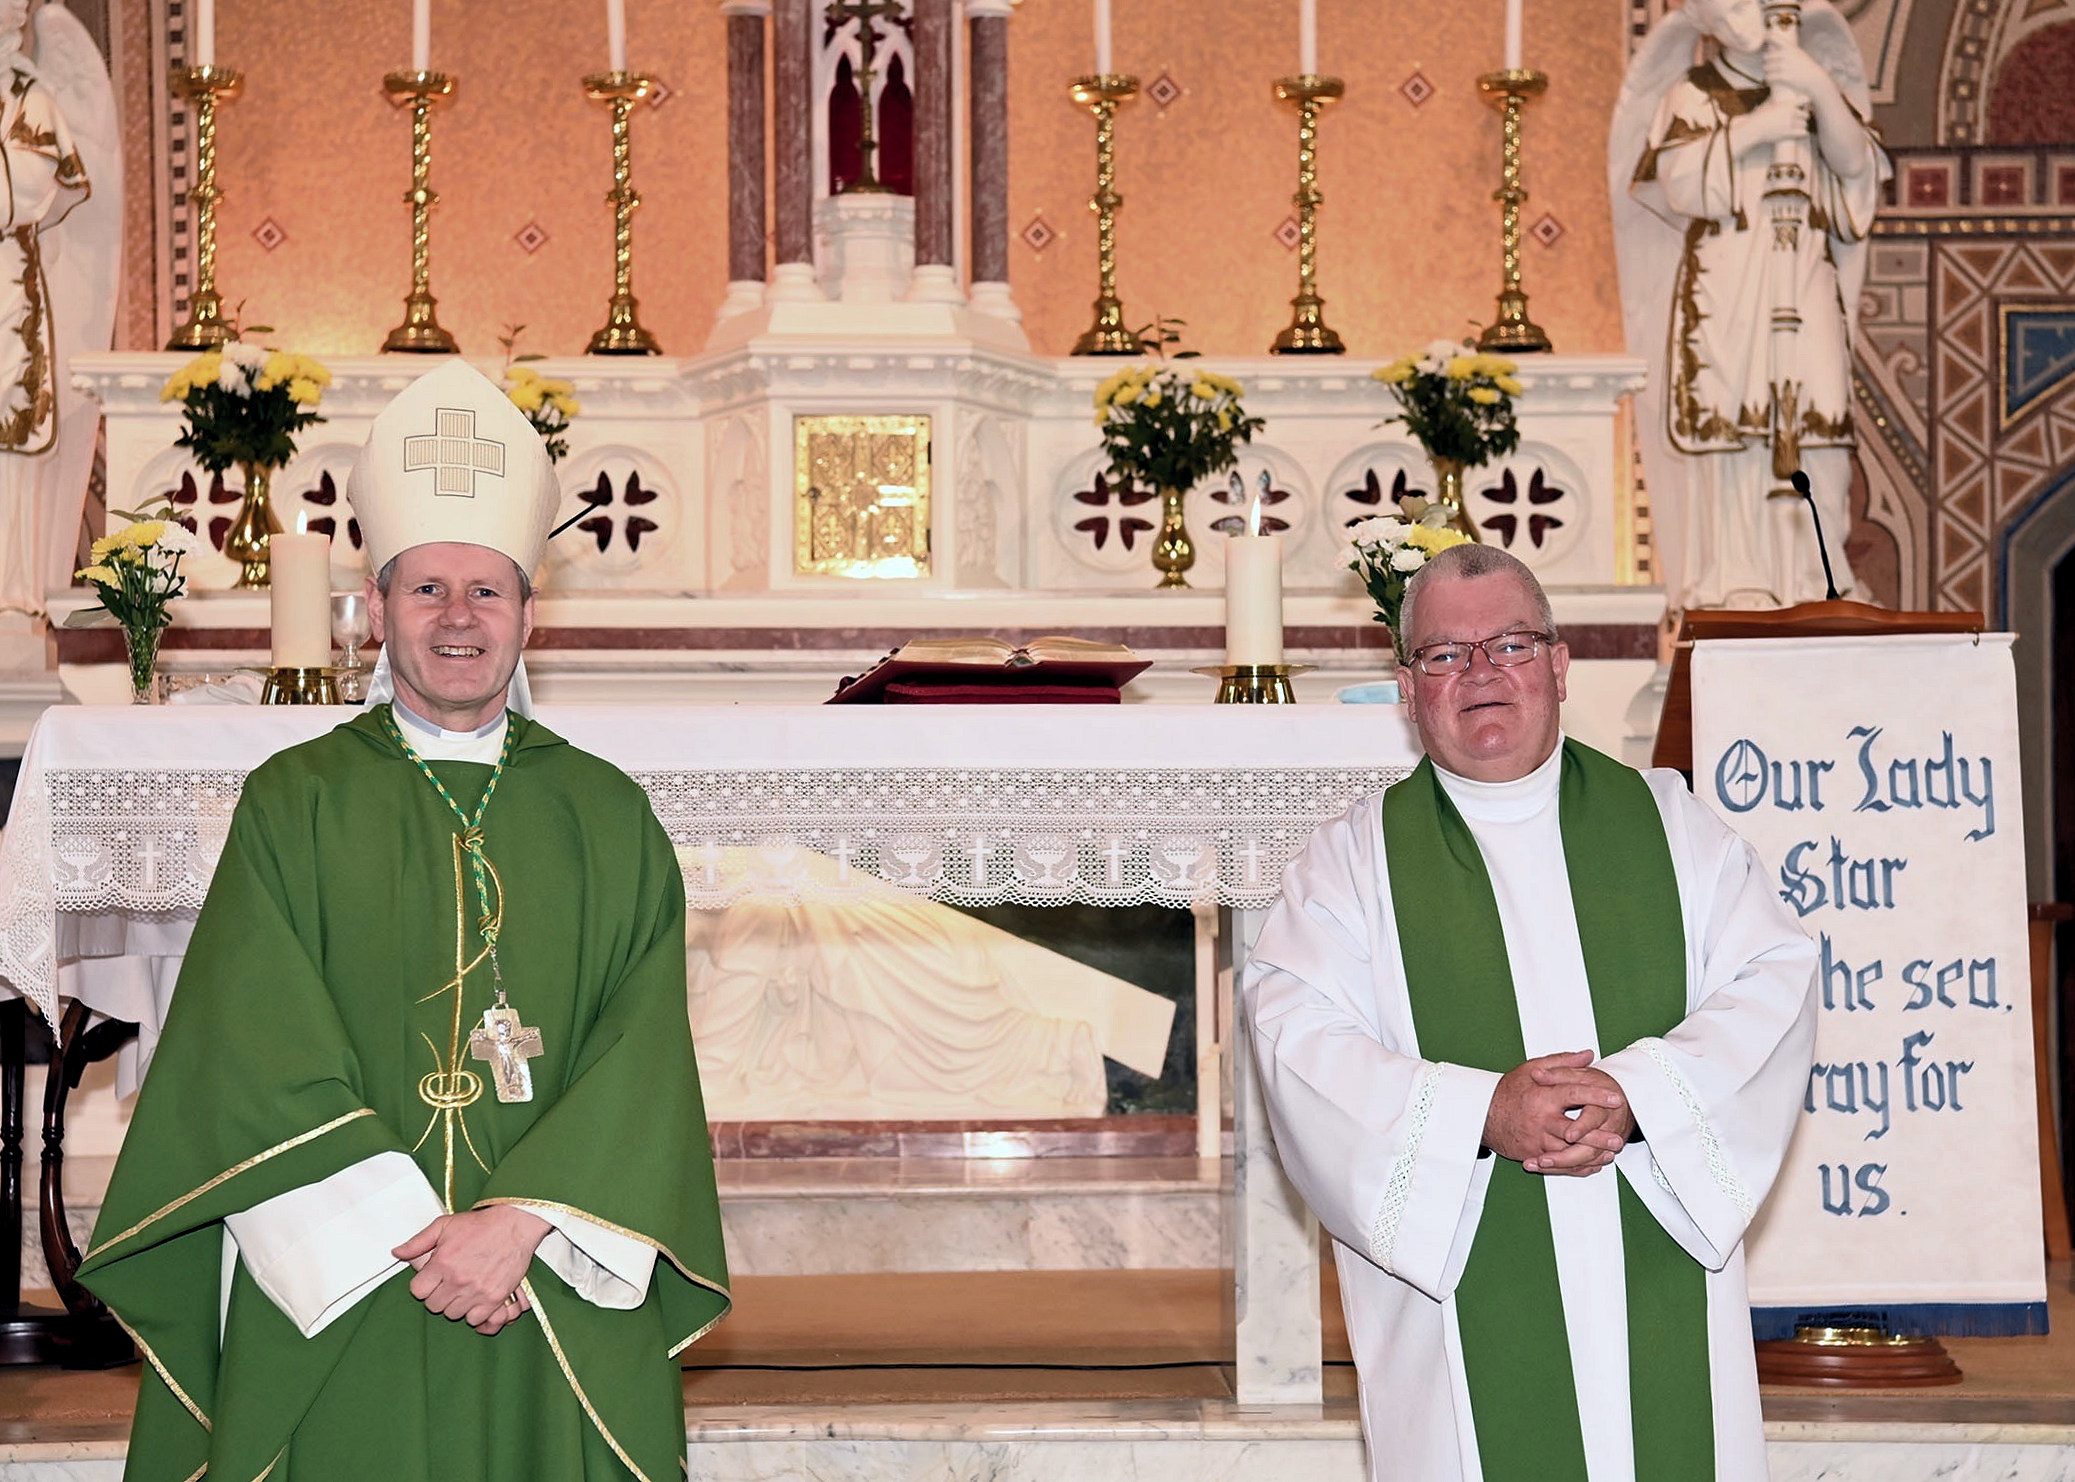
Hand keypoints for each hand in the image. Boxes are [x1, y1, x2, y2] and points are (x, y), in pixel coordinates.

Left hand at [394, 1206, 550, 1333]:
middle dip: (438, 1295)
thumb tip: (397, 1252)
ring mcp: (477, 1291)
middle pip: (434, 1305)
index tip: (431, 1279)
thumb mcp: (444, 1225)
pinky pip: (475, 1319)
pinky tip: (476, 1298)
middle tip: (448, 1283)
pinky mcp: (494, 1298)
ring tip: (462, 1289)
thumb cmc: (480, 1225)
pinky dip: (474, 1312)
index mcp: (443, 1262)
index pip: (417, 1291)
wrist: (515, 1225)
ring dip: (455, 1304)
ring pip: (453, 1314)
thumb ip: (418, 1241)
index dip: (423, 1285)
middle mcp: (458, 1280)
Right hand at [1484, 1051, 1626, 1171]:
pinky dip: (1577, 1167)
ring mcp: (1537, 1139)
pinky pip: (1559, 1165)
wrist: (1483, 1114)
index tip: (1615, 1098)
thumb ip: (1562, 1063)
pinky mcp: (1534, 1154)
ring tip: (1609, 1154)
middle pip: (1574, 1131)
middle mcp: (1541, 1120)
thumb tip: (1587, 1056)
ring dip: (1591, 1155)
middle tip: (1617, 1138)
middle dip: (1598, 1137)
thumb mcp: (1531, 1069)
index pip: (1574, 1094)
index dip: (1596, 1095)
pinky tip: (1591, 1164)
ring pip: (1569, 1152)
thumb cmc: (1509, 1091)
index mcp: (1543, 1096)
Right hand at [1735, 98, 1812, 155]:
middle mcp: (1791, 113)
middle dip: (1803, 117)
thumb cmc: (1759, 116)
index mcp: (1787, 104)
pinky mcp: (1788, 134)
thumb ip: (1777, 100)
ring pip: (1804, 124)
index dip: (1805, 103)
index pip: (1805, 100)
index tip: (1802, 106)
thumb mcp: (1769, 103)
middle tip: (1800, 119)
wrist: (1754, 128)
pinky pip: (1803, 132)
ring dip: (1802, 125)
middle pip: (1806, 114)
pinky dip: (1803, 133)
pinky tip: (1801, 133)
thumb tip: (1775, 91)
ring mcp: (1790, 124)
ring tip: (1799, 127)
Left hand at [1762, 43, 1837, 107]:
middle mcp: (1785, 54)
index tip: (1764, 38)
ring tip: (1774, 74)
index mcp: (1789, 47)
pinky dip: (1769, 79)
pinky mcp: (1782, 76)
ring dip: (1768, 72)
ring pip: (1765, 68)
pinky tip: (1773, 80)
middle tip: (1772, 67)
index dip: (1766, 37)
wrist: (1815, 78)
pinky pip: (1768, 77)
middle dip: (1767, 62)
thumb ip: (1786, 50)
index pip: (1773, 37)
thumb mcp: (1798, 53)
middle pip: (1765, 57)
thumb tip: (1772, 48)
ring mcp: (1783, 65)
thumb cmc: (1806, 66)